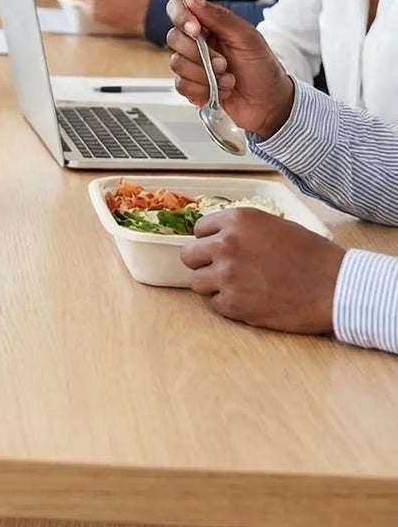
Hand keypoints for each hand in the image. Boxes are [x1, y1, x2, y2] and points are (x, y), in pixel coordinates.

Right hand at [165, 0, 293, 138]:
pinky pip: (180, 85)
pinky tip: (219, 91)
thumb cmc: (264, 70)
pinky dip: (202, 90)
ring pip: (176, 64)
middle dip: (199, 55)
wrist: (270, 106)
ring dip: (204, 75)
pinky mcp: (191, 85)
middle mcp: (198, 42)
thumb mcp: (248, 39)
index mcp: (211, 25)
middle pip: (174, 38)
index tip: (196, 31)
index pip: (179, 8)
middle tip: (224, 63)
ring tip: (227, 80)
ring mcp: (193, 64)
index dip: (181, 17)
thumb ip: (220, 18)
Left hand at [180, 207, 344, 334]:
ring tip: (240, 289)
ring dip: (214, 286)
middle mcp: (225, 244)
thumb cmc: (313, 256)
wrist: (336, 287)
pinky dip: (230, 306)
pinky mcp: (234, 303)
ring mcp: (227, 275)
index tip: (220, 250)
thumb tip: (220, 237)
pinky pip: (215, 305)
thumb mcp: (274, 226)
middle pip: (189, 256)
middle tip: (224, 271)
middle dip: (204, 264)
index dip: (209, 241)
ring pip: (197, 282)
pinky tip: (251, 302)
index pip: (199, 230)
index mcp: (237, 220)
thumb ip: (243, 230)